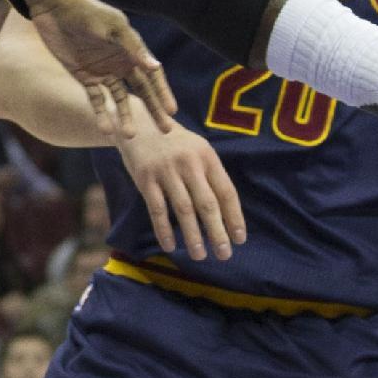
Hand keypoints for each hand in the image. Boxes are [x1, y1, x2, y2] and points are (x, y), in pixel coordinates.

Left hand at [31, 0, 174, 138]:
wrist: (56, 7)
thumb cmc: (88, 12)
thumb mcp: (112, 27)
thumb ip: (132, 48)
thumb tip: (154, 67)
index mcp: (132, 50)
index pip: (152, 76)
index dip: (162, 93)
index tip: (171, 112)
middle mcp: (121, 63)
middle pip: (141, 91)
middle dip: (153, 110)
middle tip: (165, 131)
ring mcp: (103, 71)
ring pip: (119, 100)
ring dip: (125, 116)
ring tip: (130, 135)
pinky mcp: (85, 77)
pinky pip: (96, 100)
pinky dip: (101, 114)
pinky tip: (106, 130)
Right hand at [120, 121, 245, 262]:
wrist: (138, 122)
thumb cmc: (173, 141)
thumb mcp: (197, 149)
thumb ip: (210, 174)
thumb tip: (227, 211)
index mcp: (207, 156)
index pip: (226, 191)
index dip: (234, 217)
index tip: (240, 239)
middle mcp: (189, 163)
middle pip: (207, 204)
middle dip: (217, 232)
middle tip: (224, 255)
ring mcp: (166, 170)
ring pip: (183, 209)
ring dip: (193, 236)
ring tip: (200, 255)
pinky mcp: (145, 178)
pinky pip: (157, 209)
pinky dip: (164, 230)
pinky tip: (170, 245)